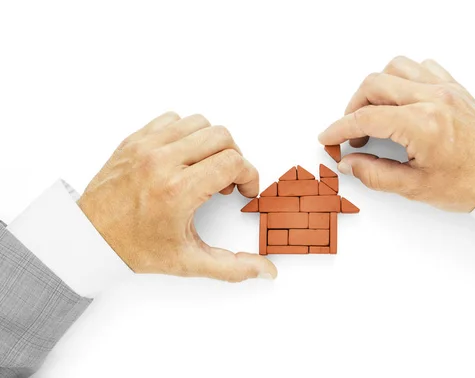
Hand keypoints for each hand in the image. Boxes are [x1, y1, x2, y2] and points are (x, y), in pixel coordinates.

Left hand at [78, 112, 276, 281]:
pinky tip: (183, 157)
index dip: (249, 175)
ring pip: (199, 123)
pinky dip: (186, 134)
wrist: (89, 236)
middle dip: (234, 157)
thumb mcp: (187, 262)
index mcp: (178, 191)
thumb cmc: (135, 247)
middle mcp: (162, 162)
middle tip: (226, 182)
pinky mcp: (134, 140)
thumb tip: (267, 271)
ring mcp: (146, 147)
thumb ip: (232, 268)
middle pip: (221, 137)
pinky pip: (172, 120)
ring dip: (212, 143)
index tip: (244, 191)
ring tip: (205, 168)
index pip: (232, 162)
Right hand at [318, 56, 474, 211]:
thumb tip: (349, 162)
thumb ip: (375, 174)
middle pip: (374, 85)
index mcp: (422, 124)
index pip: (365, 118)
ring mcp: (446, 89)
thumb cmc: (470, 185)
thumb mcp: (415, 187)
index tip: (328, 139)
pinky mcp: (455, 88)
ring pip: (395, 68)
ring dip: (377, 88)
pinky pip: (422, 67)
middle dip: (353, 108)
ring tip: (375, 114)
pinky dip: (403, 79)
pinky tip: (401, 100)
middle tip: (352, 134)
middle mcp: (433, 98)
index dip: (339, 129)